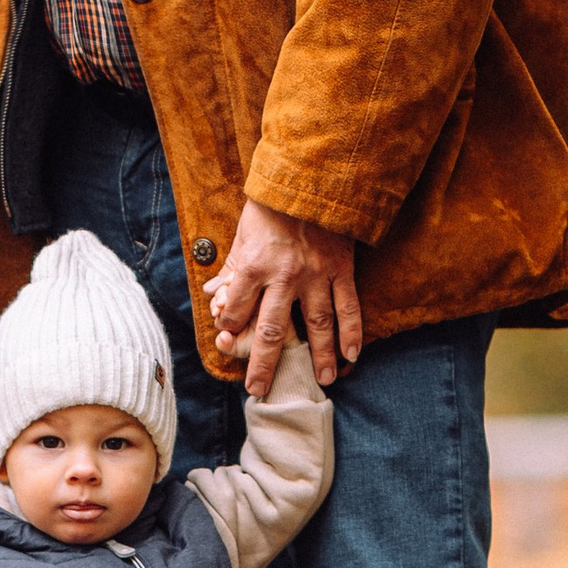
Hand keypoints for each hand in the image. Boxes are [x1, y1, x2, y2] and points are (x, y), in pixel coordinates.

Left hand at [204, 196, 361, 394]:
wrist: (310, 177)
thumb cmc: (271, 206)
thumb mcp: (242, 233)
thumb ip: (231, 267)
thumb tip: (214, 294)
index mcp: (253, 265)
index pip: (236, 309)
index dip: (229, 327)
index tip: (229, 340)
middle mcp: (284, 276)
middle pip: (272, 330)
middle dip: (264, 363)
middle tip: (259, 390)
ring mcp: (316, 275)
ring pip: (316, 325)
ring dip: (318, 356)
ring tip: (322, 380)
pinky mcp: (340, 269)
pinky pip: (347, 306)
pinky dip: (351, 332)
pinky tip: (352, 355)